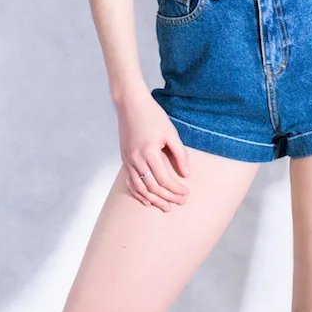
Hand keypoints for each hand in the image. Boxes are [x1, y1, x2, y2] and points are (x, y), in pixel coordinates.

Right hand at [115, 87, 191, 209]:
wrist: (130, 104)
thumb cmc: (153, 116)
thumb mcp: (171, 132)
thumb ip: (180, 154)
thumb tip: (187, 174)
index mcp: (149, 152)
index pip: (164, 180)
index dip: (176, 190)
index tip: (187, 194)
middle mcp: (136, 159)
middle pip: (152, 187)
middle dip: (167, 197)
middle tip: (180, 203)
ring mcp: (128, 160)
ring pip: (140, 188)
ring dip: (154, 200)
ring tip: (166, 207)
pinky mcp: (124, 159)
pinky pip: (130, 181)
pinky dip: (138, 193)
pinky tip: (146, 200)